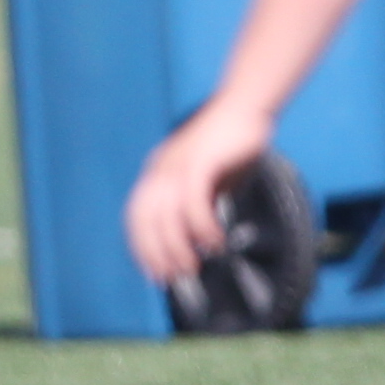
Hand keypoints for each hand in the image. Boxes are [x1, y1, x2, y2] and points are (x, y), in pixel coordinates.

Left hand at [125, 95, 272, 286]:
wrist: (247, 109)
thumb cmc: (230, 148)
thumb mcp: (209, 183)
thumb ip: (198, 207)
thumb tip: (197, 243)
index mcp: (157, 175)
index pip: (137, 217)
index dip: (142, 247)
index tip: (155, 274)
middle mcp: (161, 170)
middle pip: (146, 219)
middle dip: (158, 253)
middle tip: (178, 276)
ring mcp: (179, 164)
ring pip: (167, 214)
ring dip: (179, 246)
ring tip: (197, 264)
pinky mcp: (202, 160)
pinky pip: (193, 200)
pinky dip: (201, 226)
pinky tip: (216, 242)